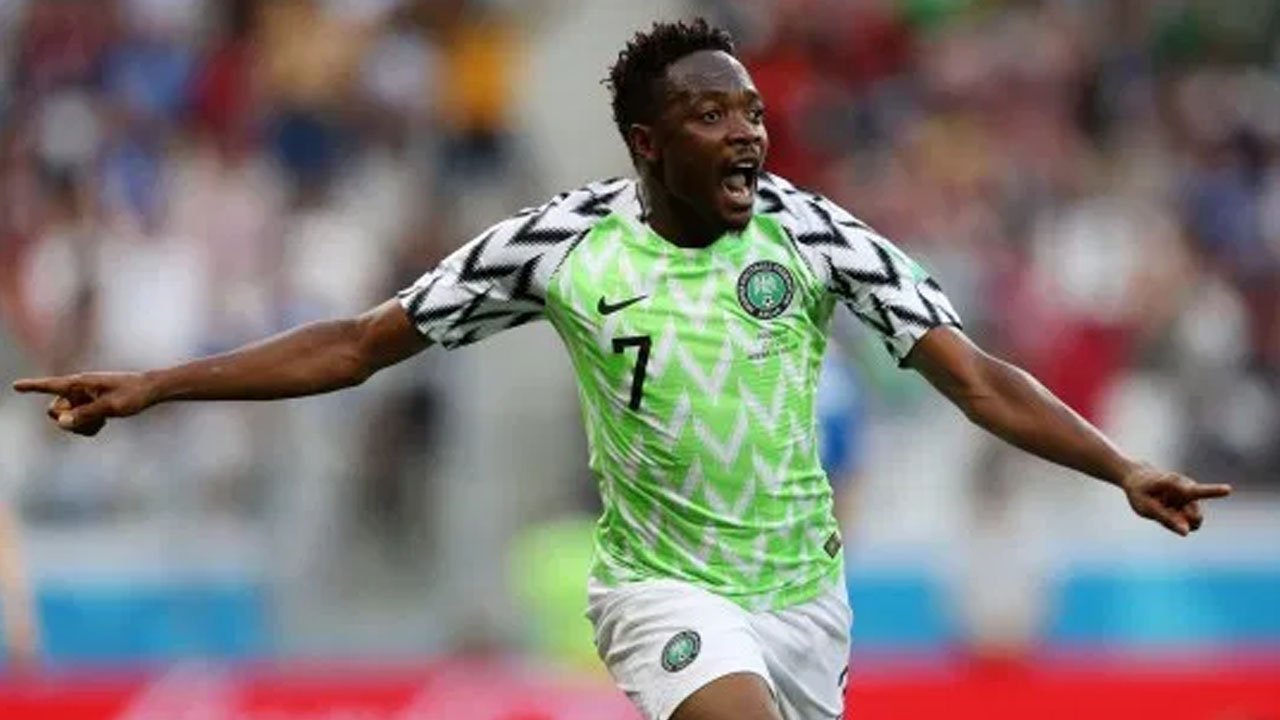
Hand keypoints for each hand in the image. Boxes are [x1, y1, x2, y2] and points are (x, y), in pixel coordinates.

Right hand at [11, 372, 156, 436]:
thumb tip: (61, 422)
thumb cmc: (133, 394)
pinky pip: (78, 424)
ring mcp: (84, 399)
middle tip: (94, 419)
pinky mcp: (91, 406)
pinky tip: (103, 423)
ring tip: (102, 421)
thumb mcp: (111, 406)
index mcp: (80, 383)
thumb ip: (86, 414)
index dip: (32, 387)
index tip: (15, 386)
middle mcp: (78, 390)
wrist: (152, 391)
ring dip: (80, 425)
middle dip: (68, 420)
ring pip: (67, 420)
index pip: (51, 385)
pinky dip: (88, 427)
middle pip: (55, 411)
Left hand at [1120, 464, 1231, 535]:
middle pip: (1196, 517)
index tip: (1228, 490)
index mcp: (1175, 483)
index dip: (1215, 491)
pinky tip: (1167, 510)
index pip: (1198, 490)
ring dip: (1179, 521)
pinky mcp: (1192, 503)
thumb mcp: (1146, 507)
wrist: (1138, 479)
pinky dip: (1178, 521)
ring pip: (1194, 520)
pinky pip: (1188, 521)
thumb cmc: (1140, 492)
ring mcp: (1192, 495)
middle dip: (1184, 524)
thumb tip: (1187, 532)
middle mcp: (1188, 487)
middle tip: (1165, 514)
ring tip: (1162, 508)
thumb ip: (1165, 518)